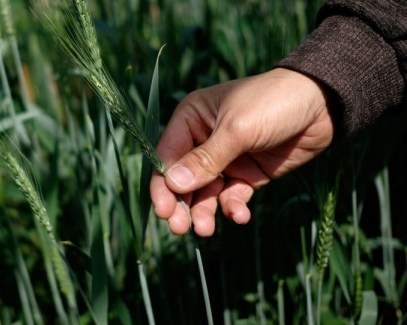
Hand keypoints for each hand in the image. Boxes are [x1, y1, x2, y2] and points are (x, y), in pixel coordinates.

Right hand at [150, 68, 333, 235]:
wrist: (323, 105)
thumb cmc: (273, 103)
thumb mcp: (237, 130)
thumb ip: (206, 159)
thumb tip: (173, 184)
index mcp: (192, 119)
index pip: (168, 156)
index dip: (162, 184)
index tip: (163, 210)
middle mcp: (203, 140)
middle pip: (183, 179)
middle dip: (181, 204)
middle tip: (179, 228)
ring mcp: (225, 159)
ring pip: (205, 192)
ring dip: (203, 211)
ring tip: (205, 230)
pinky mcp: (247, 175)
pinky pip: (232, 196)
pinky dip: (233, 208)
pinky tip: (240, 216)